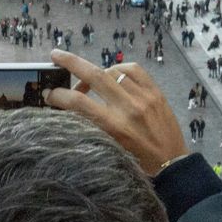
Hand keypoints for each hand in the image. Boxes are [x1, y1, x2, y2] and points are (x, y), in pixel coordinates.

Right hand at [46, 51, 187, 175]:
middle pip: (93, 75)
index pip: (79, 103)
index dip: (59, 96)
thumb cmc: (137, 164)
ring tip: (89, 82)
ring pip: (112, 71)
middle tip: (55, 55)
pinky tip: (114, 76)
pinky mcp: (156, 92)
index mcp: (115, 127)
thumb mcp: (110, 149)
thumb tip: (72, 107)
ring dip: (96, 74)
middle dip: (70, 62)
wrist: (172, 166)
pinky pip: (133, 69)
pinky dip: (119, 69)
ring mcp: (144, 97)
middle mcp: (128, 108)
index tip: (49, 95)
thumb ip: (93, 127)